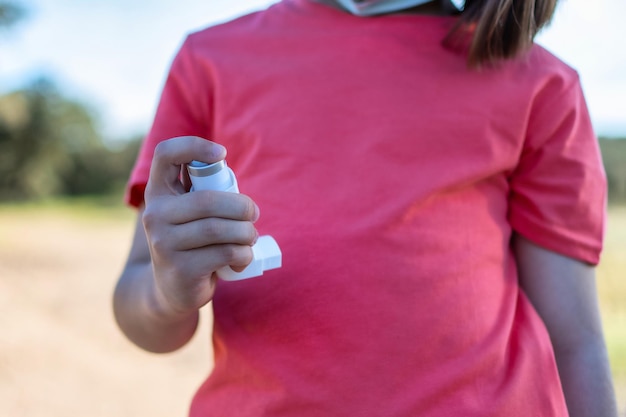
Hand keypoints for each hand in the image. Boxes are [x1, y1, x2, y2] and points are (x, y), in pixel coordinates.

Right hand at [142, 136, 258, 317]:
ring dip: (246, 233)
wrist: (172, 290)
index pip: (166, 154)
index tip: (221, 154)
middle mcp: (155, 215)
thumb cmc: (192, 242)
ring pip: (219, 229)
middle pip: (208, 200)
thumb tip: (227, 171)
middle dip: (242, 206)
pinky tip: (242, 259)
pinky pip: (225, 254)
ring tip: (250, 237)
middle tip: (254, 214)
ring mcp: (164, 243)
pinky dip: (243, 255)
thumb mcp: (189, 213)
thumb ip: (203, 192)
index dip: (194, 146)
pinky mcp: (180, 269)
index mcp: (159, 193)